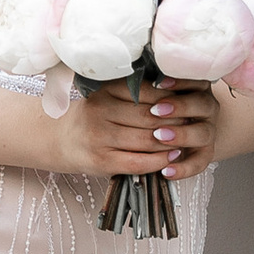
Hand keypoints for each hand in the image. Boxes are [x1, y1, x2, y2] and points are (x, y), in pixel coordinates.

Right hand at [67, 75, 218, 185]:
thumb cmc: (94, 117)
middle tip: (191, 123)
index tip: (186, 102)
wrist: (62, 140)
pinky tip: (171, 158)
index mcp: (105, 91)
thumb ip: (135, 93)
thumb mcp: (109, 96)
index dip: (172, 99)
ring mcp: (100, 138)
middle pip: (150, 117)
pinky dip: (159, 161)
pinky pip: (139, 162)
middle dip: (175, 121)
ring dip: (171, 143)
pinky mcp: (102, 161)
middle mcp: (100, 112)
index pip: (148, 93)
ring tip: (184, 141)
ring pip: (147, 140)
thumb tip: (177, 95)